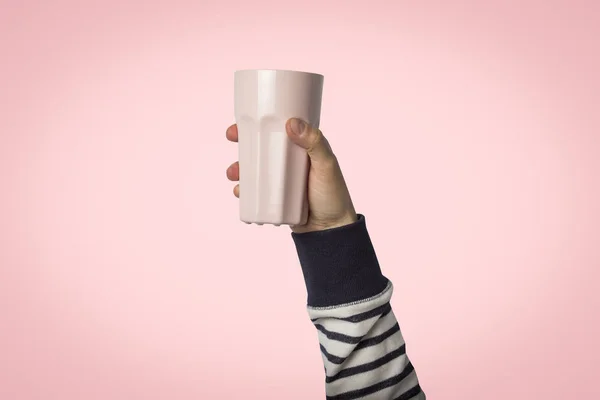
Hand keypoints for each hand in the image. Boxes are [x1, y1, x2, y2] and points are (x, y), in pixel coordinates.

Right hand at [226, 118, 356, 232]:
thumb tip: (291, 123)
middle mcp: (289, 163)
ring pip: (254, 171)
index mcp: (301, 149)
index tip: (241, 123)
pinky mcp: (275, 199)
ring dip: (239, 169)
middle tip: (233, 141)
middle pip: (261, 148)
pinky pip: (255, 192)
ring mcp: (281, 182)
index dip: (259, 124)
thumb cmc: (334, 194)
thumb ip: (314, 143)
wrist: (332, 229)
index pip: (277, 131)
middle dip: (243, 144)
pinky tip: (239, 191)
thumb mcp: (326, 165)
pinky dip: (244, 191)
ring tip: (234, 174)